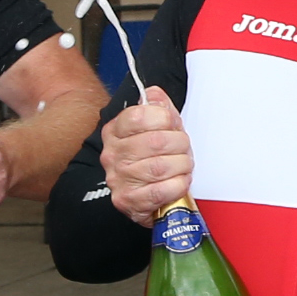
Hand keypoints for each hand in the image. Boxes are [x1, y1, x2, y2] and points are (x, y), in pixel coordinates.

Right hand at [101, 87, 192, 225]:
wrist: (144, 196)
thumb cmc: (151, 160)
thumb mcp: (155, 128)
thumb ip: (157, 107)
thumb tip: (155, 94)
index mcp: (116, 131)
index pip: (139, 116)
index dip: (165, 119)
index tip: (173, 125)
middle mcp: (113, 154)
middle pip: (155, 141)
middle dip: (179, 144)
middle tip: (183, 148)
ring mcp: (118, 179)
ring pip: (160, 167)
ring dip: (181, 166)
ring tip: (182, 166)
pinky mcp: (129, 201)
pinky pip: (161, 190)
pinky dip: (177, 185)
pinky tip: (178, 182)